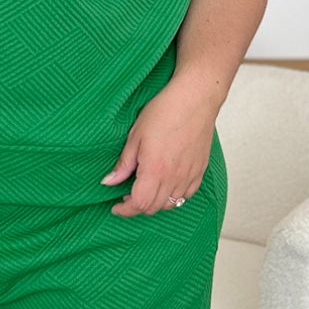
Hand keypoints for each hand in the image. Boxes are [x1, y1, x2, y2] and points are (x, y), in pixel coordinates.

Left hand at [101, 74, 219, 216]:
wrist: (195, 98)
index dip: (125, 210)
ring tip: (145, 189)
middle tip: (126, 196)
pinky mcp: (200, 170)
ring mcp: (189, 175)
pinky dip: (174, 196)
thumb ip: (124, 164)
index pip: (139, 204)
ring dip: (155, 202)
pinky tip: (166, 184)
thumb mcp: (135, 136)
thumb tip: (109, 181)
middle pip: (154, 207)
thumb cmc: (165, 111)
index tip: (116, 207)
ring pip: (171, 204)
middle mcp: (174, 177)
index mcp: (155, 170)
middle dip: (137, 207)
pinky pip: (187, 194)